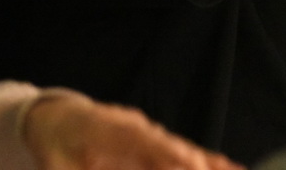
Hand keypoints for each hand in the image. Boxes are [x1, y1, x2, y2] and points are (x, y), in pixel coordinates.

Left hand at [24, 95, 242, 169]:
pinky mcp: (155, 145)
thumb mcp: (57, 168)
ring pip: (182, 150)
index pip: (140, 141)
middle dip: (196, 164)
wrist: (55, 119)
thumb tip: (93, 169)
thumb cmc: (55, 147)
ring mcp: (148, 135)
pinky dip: (208, 163)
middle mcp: (135, 128)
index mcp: (107, 129)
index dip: (166, 153)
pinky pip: (184, 156)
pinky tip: (231, 168)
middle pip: (170, 146)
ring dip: (210, 164)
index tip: (189, 163)